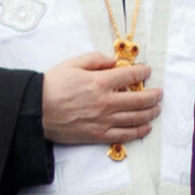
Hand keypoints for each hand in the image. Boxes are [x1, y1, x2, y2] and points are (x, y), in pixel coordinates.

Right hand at [41, 49, 160, 148]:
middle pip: (140, 99)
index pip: (131, 76)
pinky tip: (146, 127)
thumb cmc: (51, 85)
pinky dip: (139, 131)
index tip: (148, 71)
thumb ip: (95, 59)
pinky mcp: (99, 135)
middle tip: (159, 93)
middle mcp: (105, 102)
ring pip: (136, 118)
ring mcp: (104, 120)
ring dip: (150, 113)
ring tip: (156, 108)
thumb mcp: (72, 63)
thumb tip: (114, 61)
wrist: (35, 110)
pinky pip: (125, 135)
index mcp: (99, 82)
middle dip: (154, 95)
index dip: (143, 72)